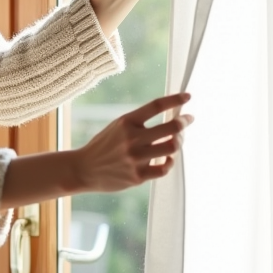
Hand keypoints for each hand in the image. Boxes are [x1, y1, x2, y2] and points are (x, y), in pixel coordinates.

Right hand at [73, 93, 192, 192]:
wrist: (83, 169)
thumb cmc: (104, 146)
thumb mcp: (117, 127)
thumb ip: (139, 124)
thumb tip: (171, 122)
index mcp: (126, 121)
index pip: (156, 106)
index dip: (175, 100)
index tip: (188, 96)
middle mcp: (132, 138)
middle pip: (171, 127)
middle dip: (184, 122)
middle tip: (188, 119)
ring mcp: (135, 158)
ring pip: (171, 147)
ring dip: (179, 141)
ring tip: (178, 140)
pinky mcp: (137, 176)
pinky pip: (164, 168)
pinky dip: (169, 162)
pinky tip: (168, 159)